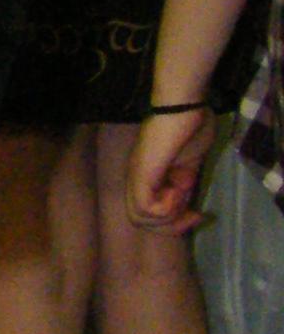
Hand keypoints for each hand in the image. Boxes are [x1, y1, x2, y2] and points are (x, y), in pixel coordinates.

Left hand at [128, 103, 215, 231]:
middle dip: (172, 227)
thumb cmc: (190, 127)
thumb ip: (184, 182)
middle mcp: (136, 180)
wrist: (184, 106)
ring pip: (140, 219)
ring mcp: (136, 177)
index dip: (174, 223)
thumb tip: (183, 197)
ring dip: (170, 216)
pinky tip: (178, 189)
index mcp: (146, 179)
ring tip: (184, 194)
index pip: (149, 215)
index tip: (198, 214)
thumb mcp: (190, 165)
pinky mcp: (141, 174)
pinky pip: (146, 207)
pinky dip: (167, 206)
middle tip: (194, 215)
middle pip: (140, 222)